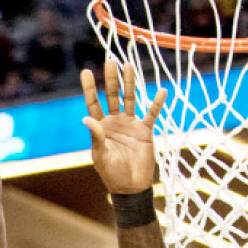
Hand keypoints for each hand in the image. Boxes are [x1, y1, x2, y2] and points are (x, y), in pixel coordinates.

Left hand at [81, 60, 166, 193]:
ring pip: (130, 99)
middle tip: (110, 61)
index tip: (86, 71)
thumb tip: (86, 118)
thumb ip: (96, 136)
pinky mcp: (145, 131)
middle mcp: (115, 122)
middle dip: (111, 79)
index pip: (93, 103)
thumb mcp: (101, 155)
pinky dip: (157, 103)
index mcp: (101, 127)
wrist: (131, 187)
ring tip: (129, 65)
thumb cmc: (112, 173)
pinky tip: (161, 91)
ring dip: (130, 83)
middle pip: (112, 96)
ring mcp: (130, 125)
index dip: (90, 88)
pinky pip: (152, 114)